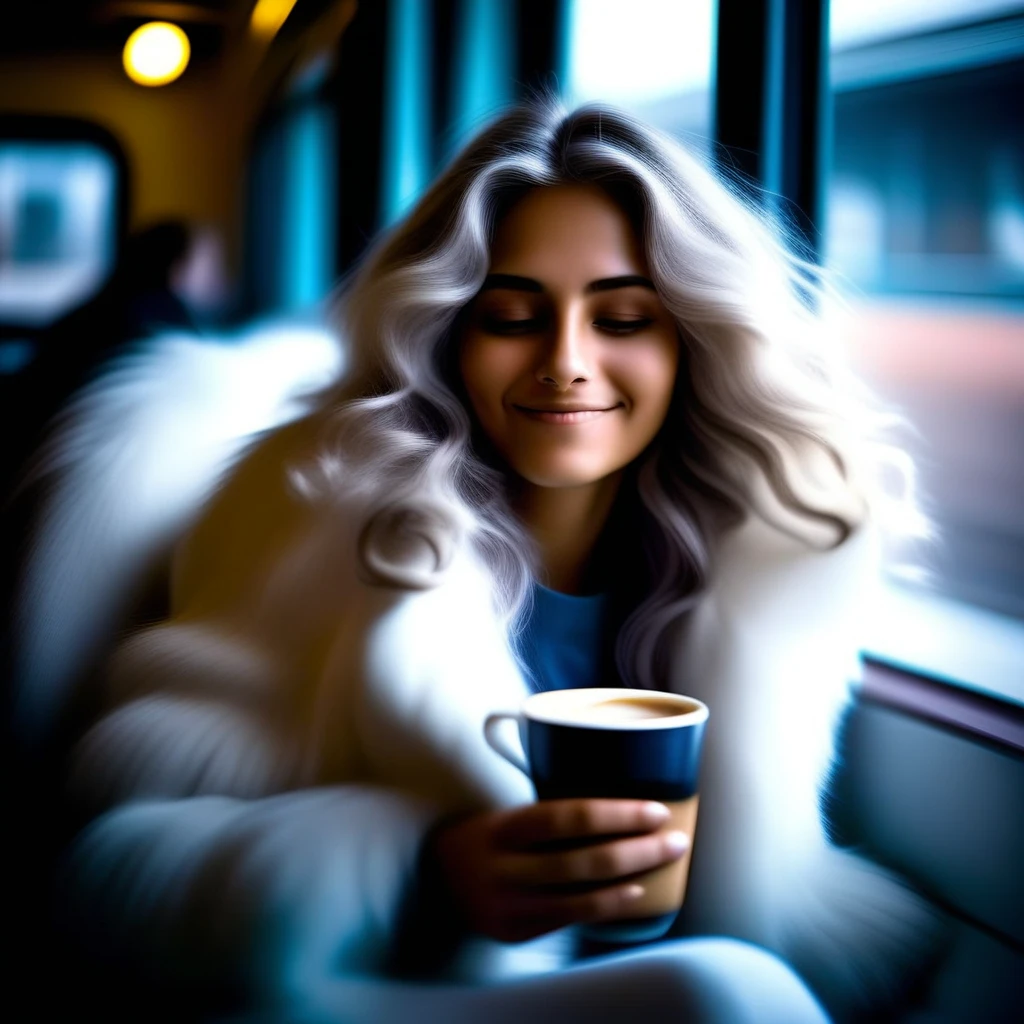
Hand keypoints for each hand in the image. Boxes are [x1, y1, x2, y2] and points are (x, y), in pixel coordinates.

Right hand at [427, 799, 689, 943]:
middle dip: (637, 849)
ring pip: (582, 894)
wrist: (436, 881)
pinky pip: (572, 917)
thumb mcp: (506, 813)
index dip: (615, 814)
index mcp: (502, 826)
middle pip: (581, 860)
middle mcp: (503, 868)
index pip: (565, 817)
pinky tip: (635, 894)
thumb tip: (617, 773)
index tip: (656, 809)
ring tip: (667, 861)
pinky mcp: (517, 930)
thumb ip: (549, 805)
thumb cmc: (490, 836)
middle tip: (676, 838)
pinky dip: (608, 906)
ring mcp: (509, 904)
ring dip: (633, 878)